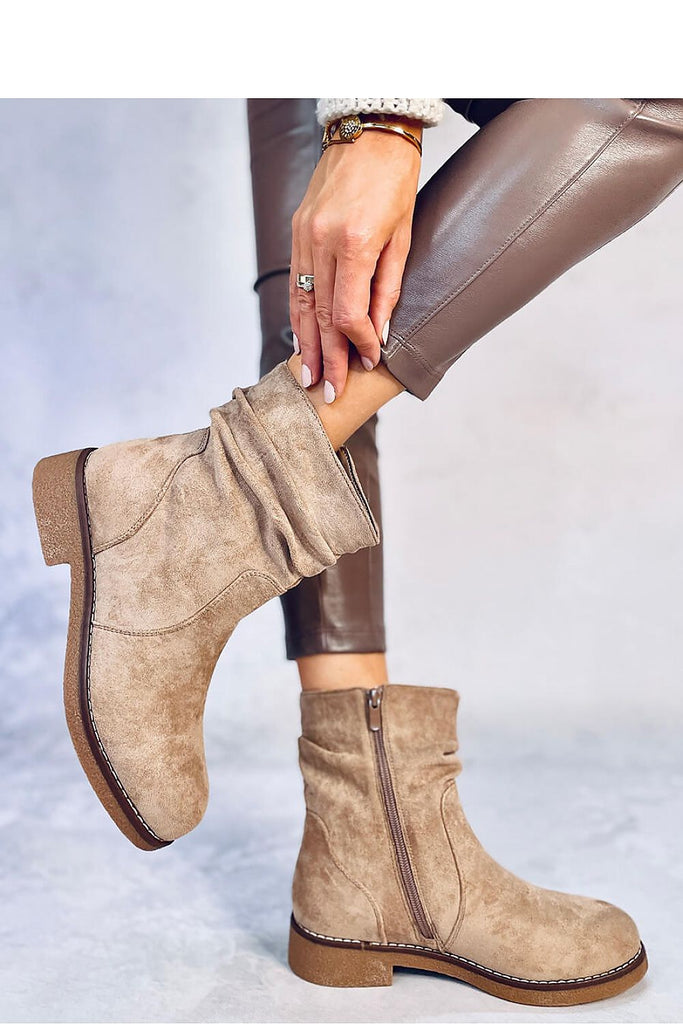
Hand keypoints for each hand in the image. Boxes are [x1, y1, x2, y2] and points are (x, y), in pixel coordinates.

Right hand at [290, 116, 422, 401]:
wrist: (370, 132)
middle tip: (327, 392)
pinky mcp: (297, 231)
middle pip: (320, 315)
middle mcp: (321, 241)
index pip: (347, 312)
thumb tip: (377, 334)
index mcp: (354, 243)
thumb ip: (387, 289)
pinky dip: (298, 315)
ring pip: (301, 303)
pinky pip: (295, 282)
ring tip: (307, 377)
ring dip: (305, 344)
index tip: (366, 362)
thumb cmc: (396, 183)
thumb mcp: (403, 237)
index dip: (356, 343)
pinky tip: (301, 339)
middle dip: (326, 357)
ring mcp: (304, 235)